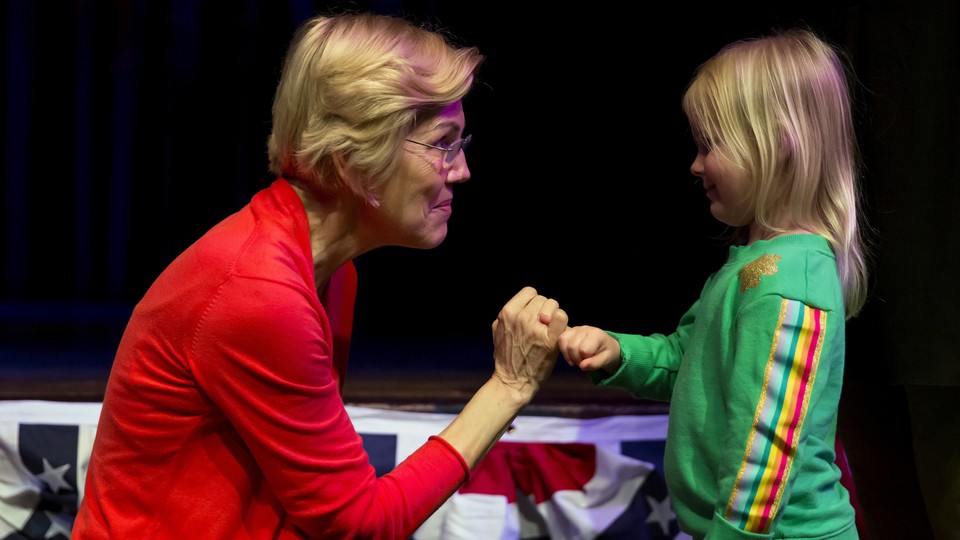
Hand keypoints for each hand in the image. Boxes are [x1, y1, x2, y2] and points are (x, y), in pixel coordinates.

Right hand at [490, 286, 567, 401]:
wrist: (513, 381)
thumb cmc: (506, 356)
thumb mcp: (498, 329)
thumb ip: (509, 314)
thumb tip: (523, 302)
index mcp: (507, 313)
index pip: (529, 292)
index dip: (534, 301)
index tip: (534, 314)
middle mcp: (521, 318)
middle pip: (543, 299)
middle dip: (545, 310)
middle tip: (543, 325)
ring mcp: (536, 329)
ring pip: (554, 306)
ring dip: (554, 317)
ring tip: (548, 330)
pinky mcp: (550, 340)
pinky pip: (562, 317)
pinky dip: (562, 322)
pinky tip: (557, 332)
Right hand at [558, 325, 621, 373]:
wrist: (605, 345)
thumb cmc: (606, 353)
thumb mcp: (606, 360)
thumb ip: (595, 364)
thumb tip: (582, 366)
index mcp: (596, 335)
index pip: (583, 350)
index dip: (585, 360)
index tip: (590, 362)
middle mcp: (585, 328)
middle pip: (572, 346)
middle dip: (576, 359)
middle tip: (583, 362)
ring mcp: (576, 328)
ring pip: (563, 340)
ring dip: (568, 354)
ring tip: (576, 359)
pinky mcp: (569, 330)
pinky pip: (560, 339)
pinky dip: (563, 350)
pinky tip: (570, 355)